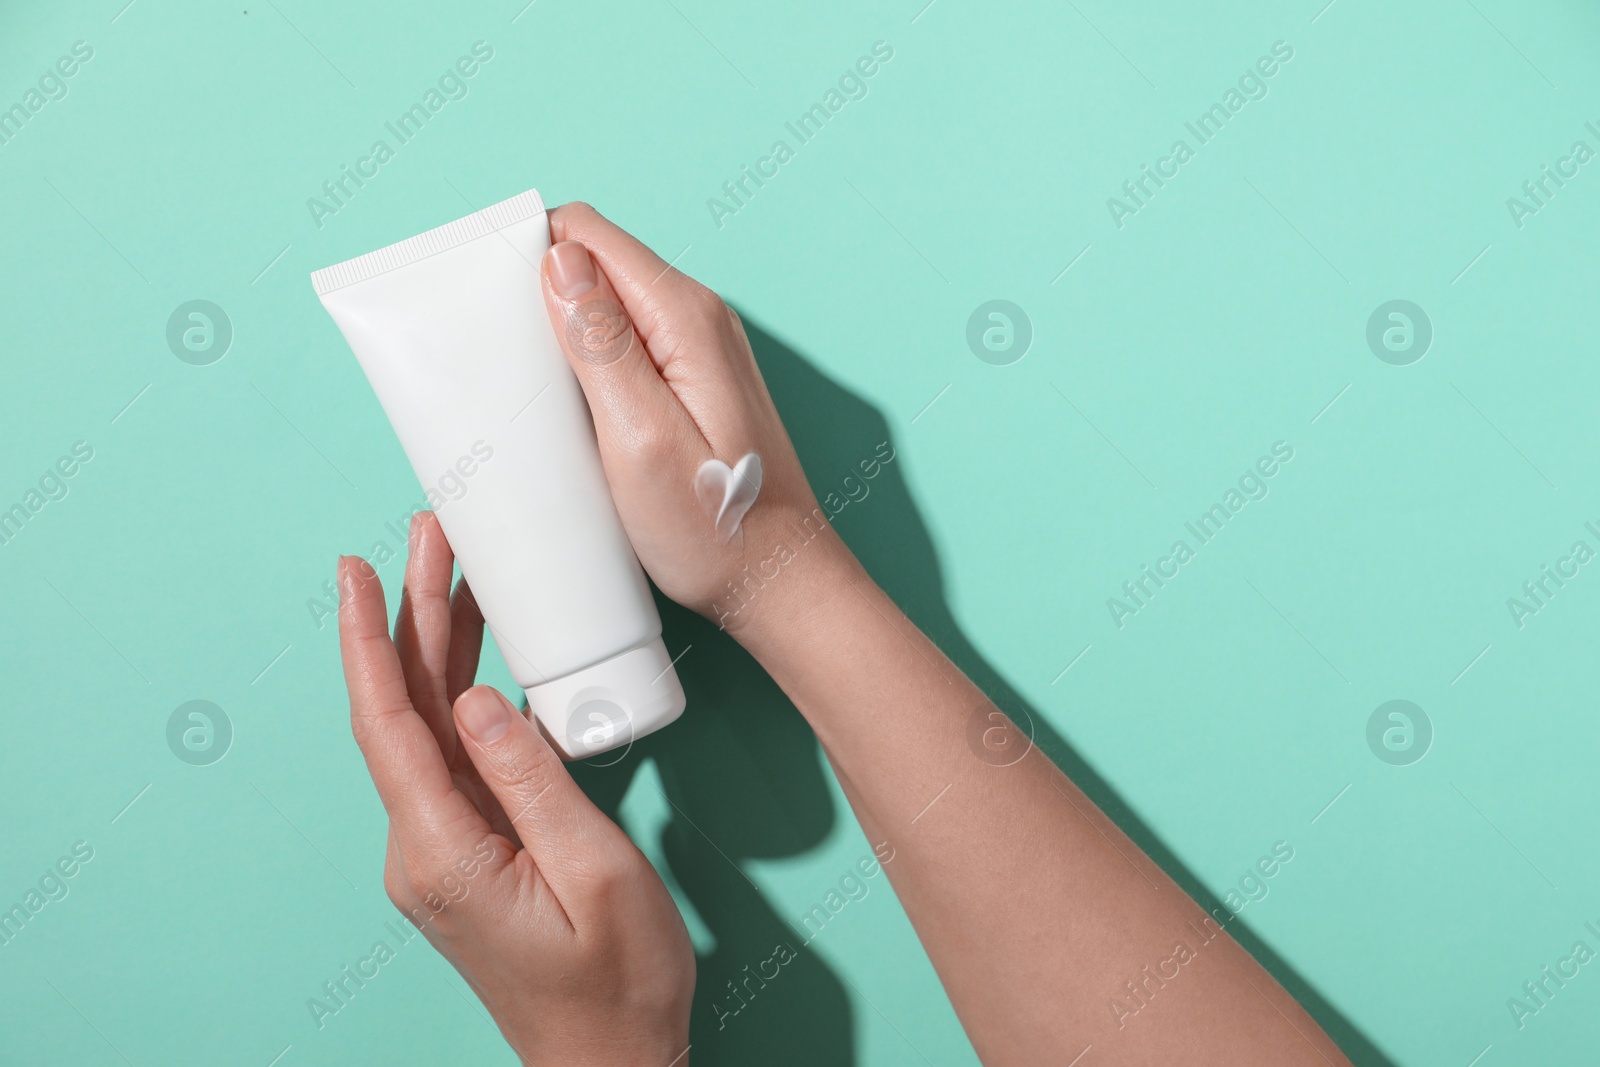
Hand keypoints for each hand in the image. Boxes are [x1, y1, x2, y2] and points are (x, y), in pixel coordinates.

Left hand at [336, 512, 693, 1065]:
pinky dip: (463, 695)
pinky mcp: (468, 853)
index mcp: (445, 853)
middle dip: (410, 617)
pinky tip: (482, 655)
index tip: (358, 570)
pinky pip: (456, 759)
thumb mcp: (596, 873)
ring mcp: (443, 851)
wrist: (610, 1063)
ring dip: (436, 649)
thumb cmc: (616, 984)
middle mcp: (426, 849)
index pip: (388, 725)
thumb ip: (534, 782)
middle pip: (402, 712)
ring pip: (426, 729)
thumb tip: (477, 699)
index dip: (368, 640)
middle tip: (429, 536)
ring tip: (455, 572)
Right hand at [539, 203, 859, 632]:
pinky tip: (572, 415)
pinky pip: (627, 346)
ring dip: (561, 336)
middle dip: (540, 297)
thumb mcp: (640, 439)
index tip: (490, 309)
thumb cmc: (715, 527)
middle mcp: (698, 317)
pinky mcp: (694, 383)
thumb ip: (601, 344)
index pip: (586, 234)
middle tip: (507, 366)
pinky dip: (589, 366)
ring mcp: (700, 350)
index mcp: (684, 316)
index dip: (528, 255)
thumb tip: (560, 260)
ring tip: (534, 396)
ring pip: (607, 305)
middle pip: (595, 264)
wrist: (778, 583)